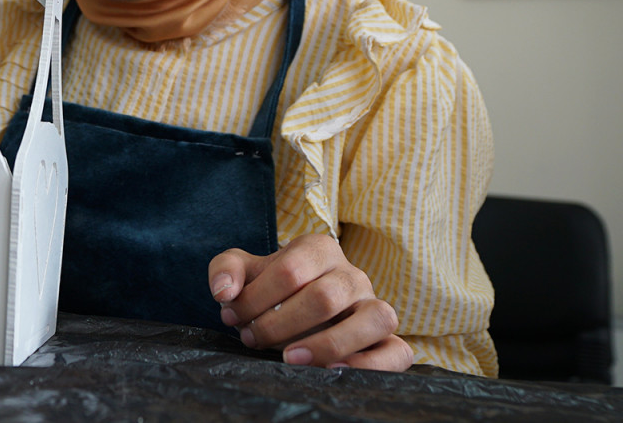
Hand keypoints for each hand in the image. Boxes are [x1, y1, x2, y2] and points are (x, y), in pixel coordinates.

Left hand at [209, 234, 412, 370]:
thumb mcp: (245, 272)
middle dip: (280, 323)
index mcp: (320, 249)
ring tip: (289, 358)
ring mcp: (374, 306)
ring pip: (374, 319)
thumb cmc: (272, 288)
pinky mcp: (388, 339)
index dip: (256, 297)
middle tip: (253, 338)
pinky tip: (332, 373)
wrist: (297, 306)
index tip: (232, 316)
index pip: (290, 270)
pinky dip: (371, 365)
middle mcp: (353, 275)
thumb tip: (224, 292)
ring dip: (328, 343)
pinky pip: (397, 352)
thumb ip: (226, 270)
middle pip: (325, 297)